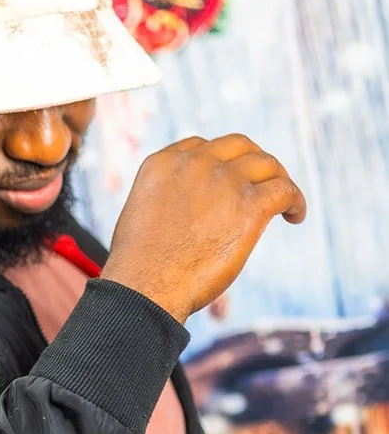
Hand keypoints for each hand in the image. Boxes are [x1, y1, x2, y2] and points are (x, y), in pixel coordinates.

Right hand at [101, 135, 306, 323]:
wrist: (144, 288)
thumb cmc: (138, 269)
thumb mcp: (140, 217)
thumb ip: (166, 201)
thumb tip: (185, 214)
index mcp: (163, 163)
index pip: (202, 146)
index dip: (223, 161)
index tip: (231, 179)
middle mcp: (194, 163)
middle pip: (239, 146)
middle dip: (254, 163)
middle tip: (263, 184)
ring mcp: (223, 180)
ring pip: (267, 164)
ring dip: (279, 180)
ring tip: (285, 203)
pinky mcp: (248, 204)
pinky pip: (284, 190)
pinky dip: (295, 200)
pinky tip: (294, 216)